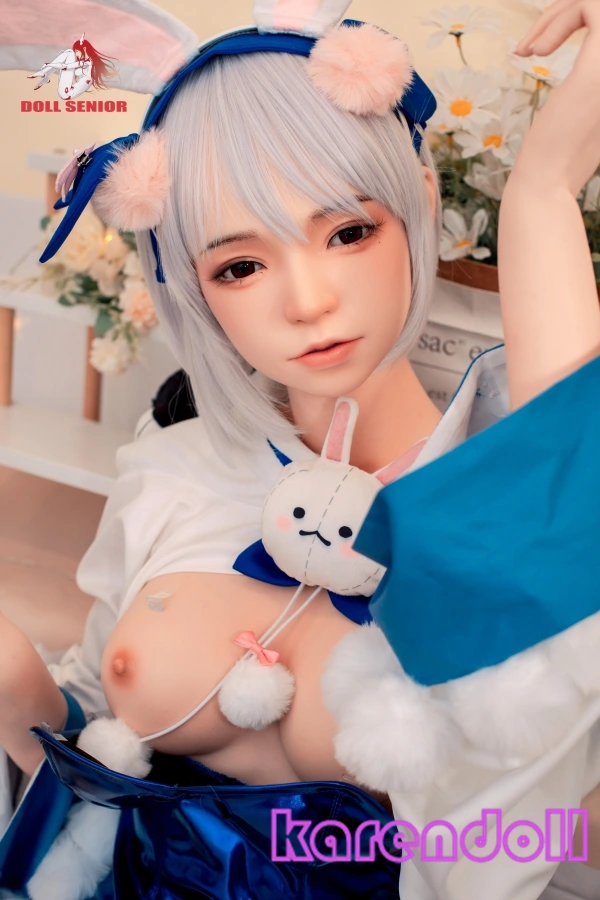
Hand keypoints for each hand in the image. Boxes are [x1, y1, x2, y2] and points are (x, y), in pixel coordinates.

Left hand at [507, 0, 599, 196]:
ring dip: (556, 16)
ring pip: (597, 2)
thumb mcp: (582, 105)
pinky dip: (557, 19)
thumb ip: (593, 77)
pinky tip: (533, 53)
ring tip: (528, 49)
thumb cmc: (556, 154)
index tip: (538, 50)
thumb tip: (585, 41)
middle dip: (563, 15)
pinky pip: (590, 6)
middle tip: (529, 47)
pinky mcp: (597, 69)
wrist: (545, 185)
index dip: (574, 21)